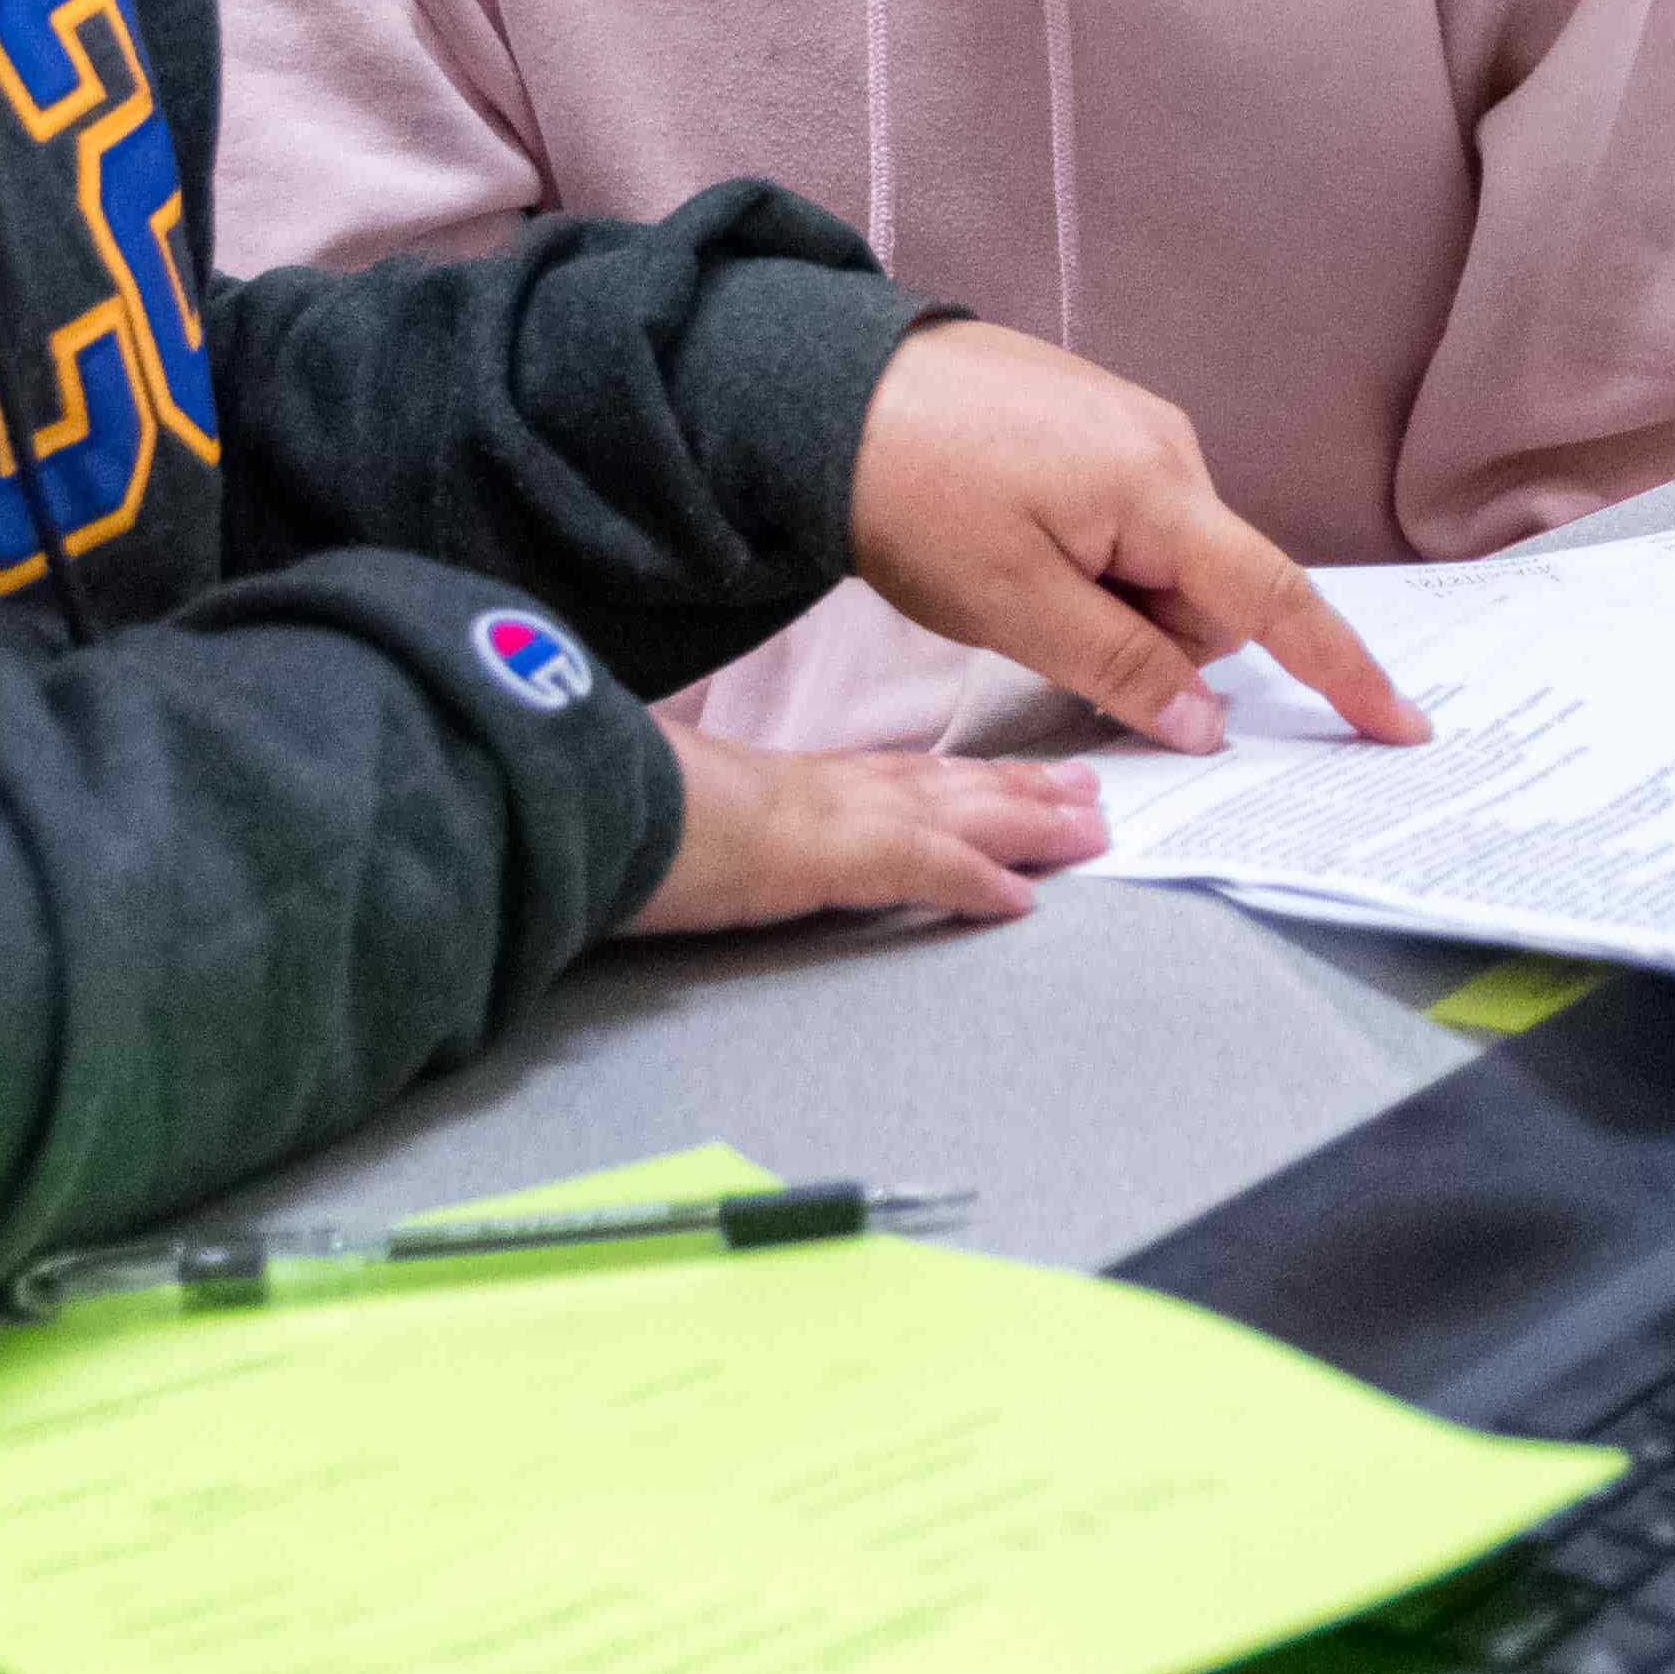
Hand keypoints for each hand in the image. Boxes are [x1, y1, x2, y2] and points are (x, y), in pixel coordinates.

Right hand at [622, 726, 1109, 932]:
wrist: (585, 800)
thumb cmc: (618, 809)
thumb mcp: (684, 815)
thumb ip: (718, 828)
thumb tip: (714, 847)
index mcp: (794, 785)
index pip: (900, 775)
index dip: (964, 778)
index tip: (1013, 776)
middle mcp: (826, 789)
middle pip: (946, 784)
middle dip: (1021, 789)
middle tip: (1089, 793)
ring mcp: (831, 815)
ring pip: (956, 811)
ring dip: (1027, 820)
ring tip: (1088, 829)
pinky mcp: (825, 851)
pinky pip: (921, 866)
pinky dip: (975, 878)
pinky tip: (1021, 897)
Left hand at [842, 322, 1423, 753]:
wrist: (822, 384)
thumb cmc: (911, 492)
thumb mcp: (1013, 608)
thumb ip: (1123, 669)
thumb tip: (1208, 721)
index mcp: (1158, 490)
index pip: (1276, 598)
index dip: (1341, 670)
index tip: (1403, 723)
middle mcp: (1165, 446)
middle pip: (1207, 594)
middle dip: (1150, 639)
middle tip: (1039, 625)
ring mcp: (1127, 425)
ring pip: (1160, 563)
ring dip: (1108, 599)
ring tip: (1005, 571)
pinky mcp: (1088, 420)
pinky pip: (1124, 520)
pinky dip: (1086, 557)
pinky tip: (1008, 539)